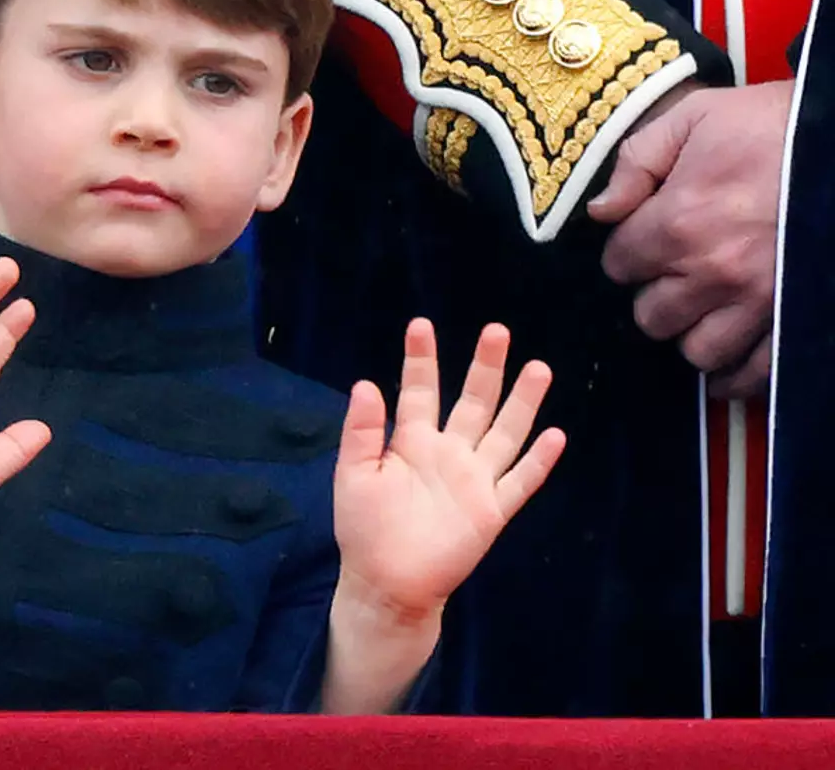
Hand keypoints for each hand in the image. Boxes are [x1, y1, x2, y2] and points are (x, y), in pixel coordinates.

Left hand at [332, 320, 564, 622]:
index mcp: (411, 442)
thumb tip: (364, 383)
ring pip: (504, 433)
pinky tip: (555, 435)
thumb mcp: (353, 475)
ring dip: (522, 403)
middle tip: (497, 330)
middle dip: (485, 367)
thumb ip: (361, 431)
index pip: (419, 391)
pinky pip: (519, 483)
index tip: (421, 324)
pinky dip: (538, 462)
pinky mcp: (491, 512)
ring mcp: (473, 480)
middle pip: (473, 402)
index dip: (421, 359)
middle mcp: (448, 453)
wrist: (387, 584)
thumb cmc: (364, 529)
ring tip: (539, 367)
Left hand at [587, 81, 790, 398]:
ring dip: (692, 332)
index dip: (626, 253)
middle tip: (672, 274)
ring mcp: (758, 301)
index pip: (619, 265)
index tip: (643, 241)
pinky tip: (728, 357)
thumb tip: (599, 210)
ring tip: (701, 307)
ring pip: (698, 351)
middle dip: (655, 295)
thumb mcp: (693, 118)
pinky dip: (736, 373)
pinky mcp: (794, 317)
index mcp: (678, 222)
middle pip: (651, 316)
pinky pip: (755, 371)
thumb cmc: (771, 125)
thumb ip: (635, 162)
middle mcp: (713, 271)